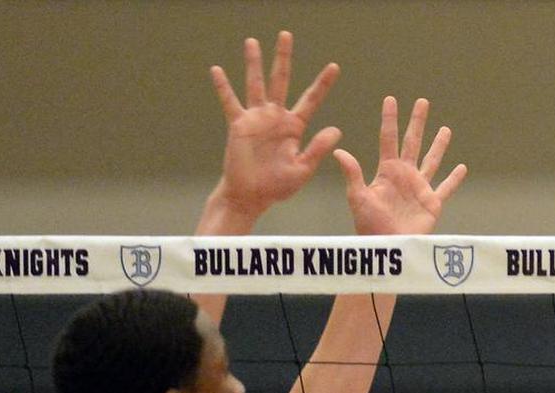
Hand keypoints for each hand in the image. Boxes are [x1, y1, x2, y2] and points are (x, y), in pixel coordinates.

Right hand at [210, 31, 341, 219]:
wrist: (251, 196)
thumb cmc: (277, 186)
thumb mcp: (303, 168)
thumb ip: (318, 148)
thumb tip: (337, 129)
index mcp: (295, 127)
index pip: (312, 99)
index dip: (323, 83)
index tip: (334, 66)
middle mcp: (276, 117)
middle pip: (281, 80)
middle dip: (283, 58)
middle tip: (286, 35)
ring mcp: (256, 119)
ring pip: (255, 84)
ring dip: (254, 63)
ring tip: (252, 42)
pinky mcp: (239, 125)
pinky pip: (230, 102)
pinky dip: (223, 87)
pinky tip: (217, 70)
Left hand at [335, 97, 467, 235]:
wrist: (387, 247)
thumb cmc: (369, 225)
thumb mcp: (358, 198)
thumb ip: (353, 174)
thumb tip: (339, 151)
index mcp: (387, 171)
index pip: (388, 139)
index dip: (390, 119)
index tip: (390, 99)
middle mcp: (404, 175)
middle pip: (413, 142)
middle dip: (417, 122)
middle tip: (422, 102)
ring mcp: (419, 188)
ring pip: (432, 160)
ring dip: (439, 145)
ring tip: (445, 129)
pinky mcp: (432, 203)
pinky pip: (446, 188)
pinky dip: (454, 179)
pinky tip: (462, 167)